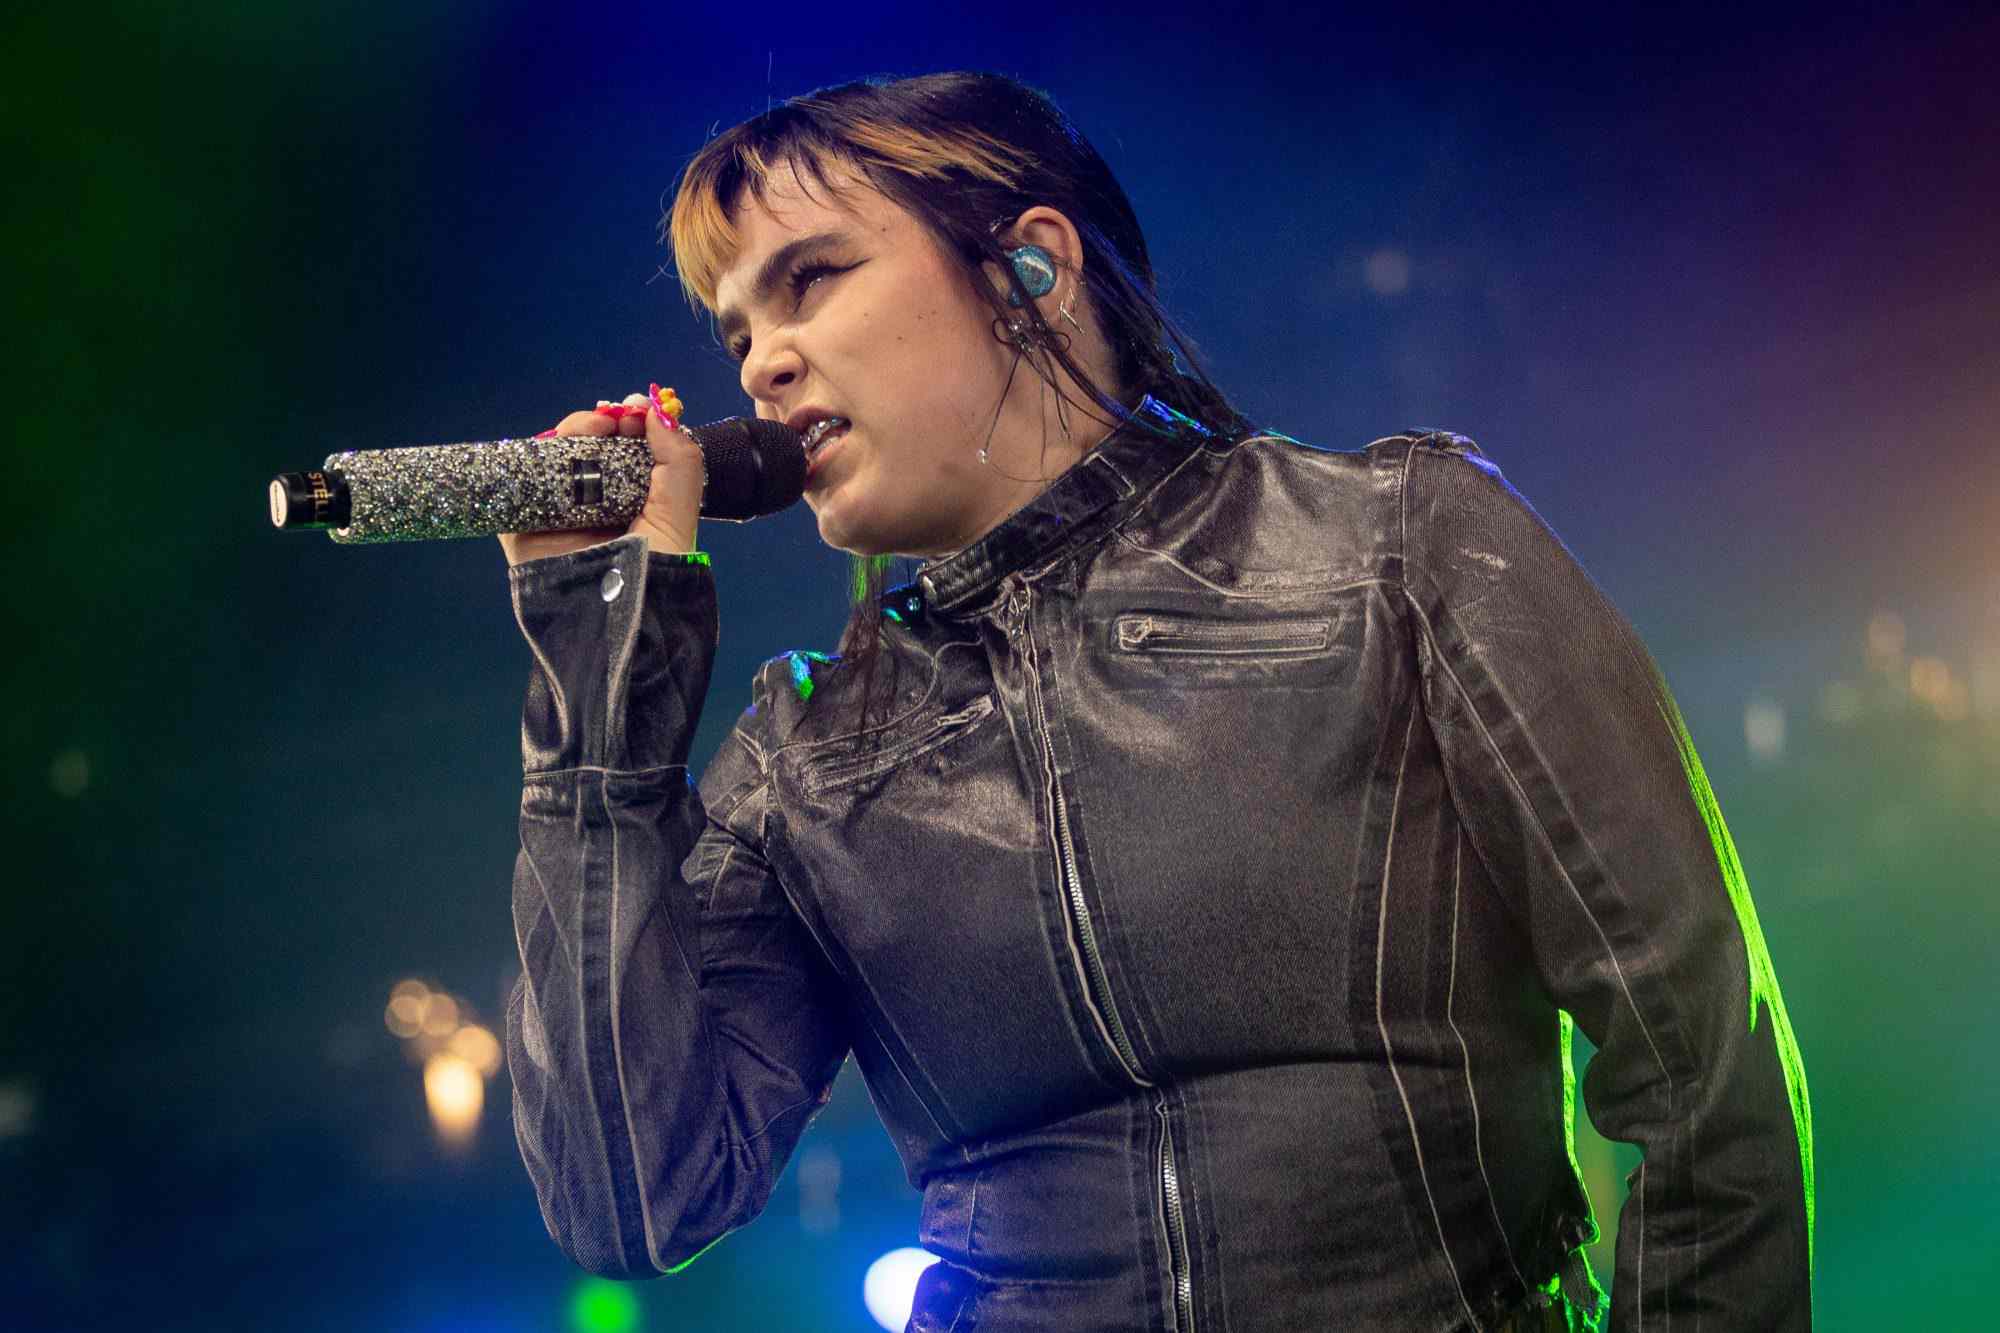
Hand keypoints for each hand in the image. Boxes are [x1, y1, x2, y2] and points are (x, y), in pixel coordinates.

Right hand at [498, 393, 704, 566]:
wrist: (622, 612)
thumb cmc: (657, 566)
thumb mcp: (679, 510)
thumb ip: (678, 459)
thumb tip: (658, 411)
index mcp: (628, 503)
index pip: (621, 452)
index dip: (627, 425)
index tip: (637, 409)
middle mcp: (592, 506)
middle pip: (585, 448)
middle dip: (600, 423)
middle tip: (617, 416)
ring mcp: (557, 514)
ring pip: (554, 457)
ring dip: (573, 432)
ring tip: (595, 426)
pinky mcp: (525, 526)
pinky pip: (519, 482)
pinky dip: (532, 457)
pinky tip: (558, 446)